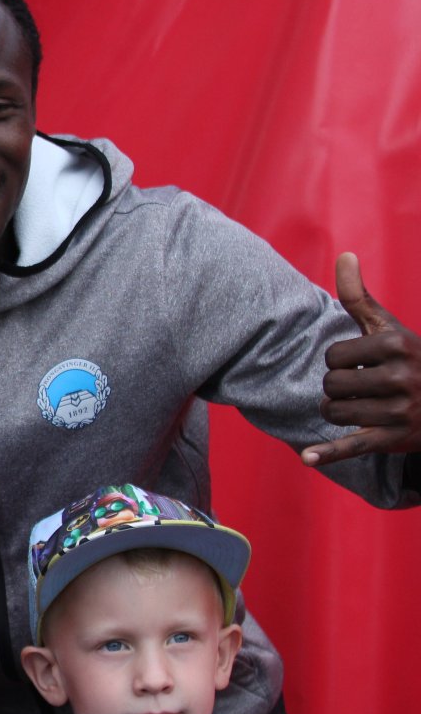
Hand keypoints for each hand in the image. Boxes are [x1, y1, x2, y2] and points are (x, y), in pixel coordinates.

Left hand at [302, 251, 420, 465]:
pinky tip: (308, 458)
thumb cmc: (407, 359)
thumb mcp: (388, 327)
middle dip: (339, 388)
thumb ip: (360, 297)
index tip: (365, 363)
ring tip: (365, 406)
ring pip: (334, 412)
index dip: (341, 362)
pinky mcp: (395, 438)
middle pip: (330, 385)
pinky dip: (331, 453)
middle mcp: (403, 376)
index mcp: (397, 344)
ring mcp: (401, 409)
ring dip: (340, 412)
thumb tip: (344, 255)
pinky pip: (354, 445)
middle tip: (366, 388)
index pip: (332, 356)